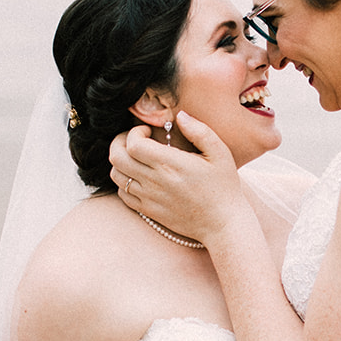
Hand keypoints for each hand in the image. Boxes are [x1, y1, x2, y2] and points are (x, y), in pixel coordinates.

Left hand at [107, 112, 248, 243]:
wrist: (223, 224)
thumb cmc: (224, 187)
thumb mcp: (220, 153)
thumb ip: (200, 131)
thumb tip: (180, 116)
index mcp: (171, 164)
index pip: (133, 144)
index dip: (134, 132)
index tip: (147, 131)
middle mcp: (155, 181)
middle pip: (117, 158)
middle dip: (119, 142)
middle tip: (134, 139)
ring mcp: (149, 198)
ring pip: (116, 175)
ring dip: (120, 161)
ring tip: (135, 157)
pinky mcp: (149, 211)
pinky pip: (122, 194)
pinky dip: (124, 181)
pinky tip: (139, 176)